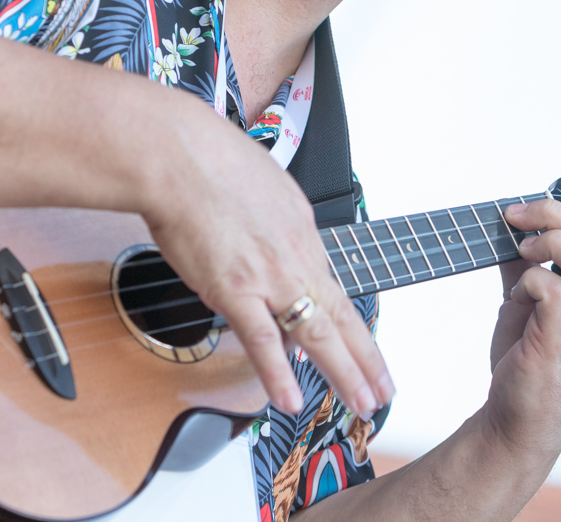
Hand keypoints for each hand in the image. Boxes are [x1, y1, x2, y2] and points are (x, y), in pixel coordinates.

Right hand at [138, 108, 392, 417]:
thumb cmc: (210, 162)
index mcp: (303, 232)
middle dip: (366, 360)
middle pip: (340, 318)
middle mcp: (295, 257)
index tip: (369, 354)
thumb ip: (279, 228)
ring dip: (343, 373)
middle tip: (382, 392)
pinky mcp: (233, 288)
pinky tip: (289, 400)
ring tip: (361, 404)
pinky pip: (261, 339)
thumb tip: (279, 267)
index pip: (335, 290)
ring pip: (316, 334)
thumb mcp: (267, 189)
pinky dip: (276, 373)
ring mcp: (268, 276)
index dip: (356, 328)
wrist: (178, 155)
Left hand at [483, 195, 560, 463]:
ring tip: (524, 250)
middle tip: (518, 220)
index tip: (553, 213)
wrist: (522, 418)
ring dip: (552, 241)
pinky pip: (554, 290)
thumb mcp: (537, 298)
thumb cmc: (534, 355)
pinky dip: (529, 278)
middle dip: (555, 212)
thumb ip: (533, 260)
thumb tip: (512, 219)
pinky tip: (517, 293)